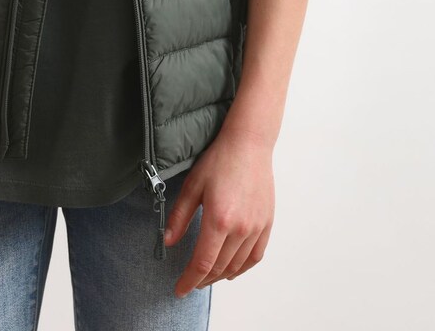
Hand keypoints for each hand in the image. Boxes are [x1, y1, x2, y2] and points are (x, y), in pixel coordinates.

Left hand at [164, 132, 274, 297]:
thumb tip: (167, 242)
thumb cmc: (219, 160)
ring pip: (237, 265)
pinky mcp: (267, 223)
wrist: (249, 144)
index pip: (202, 263)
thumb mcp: (192, 186)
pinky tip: (232, 270)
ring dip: (220, 276)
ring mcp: (256, 227)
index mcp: (218, 219)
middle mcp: (240, 228)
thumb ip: (179, 217)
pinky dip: (242, 268)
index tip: (179, 290)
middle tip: (190, 282)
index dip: (189, 280)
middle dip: (202, 279)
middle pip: (219, 267)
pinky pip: (256, 256)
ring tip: (207, 277)